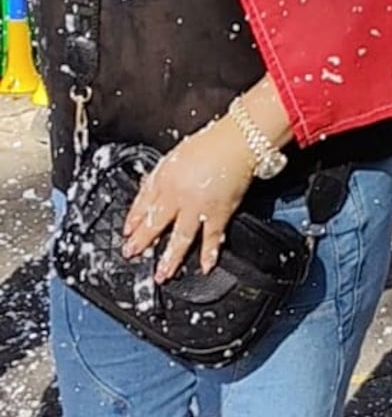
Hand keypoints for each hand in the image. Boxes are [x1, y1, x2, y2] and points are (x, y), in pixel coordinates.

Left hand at [122, 118, 256, 280]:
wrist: (239, 142)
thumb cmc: (210, 144)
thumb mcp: (175, 156)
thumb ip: (161, 177)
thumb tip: (149, 192)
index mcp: (165, 178)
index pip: (143, 203)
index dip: (134, 218)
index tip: (127, 231)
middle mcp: (178, 196)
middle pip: (155, 223)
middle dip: (142, 241)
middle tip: (133, 254)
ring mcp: (198, 207)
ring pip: (180, 238)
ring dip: (170, 258)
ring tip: (162, 274)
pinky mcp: (219, 213)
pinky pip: (212, 237)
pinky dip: (209, 253)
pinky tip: (205, 266)